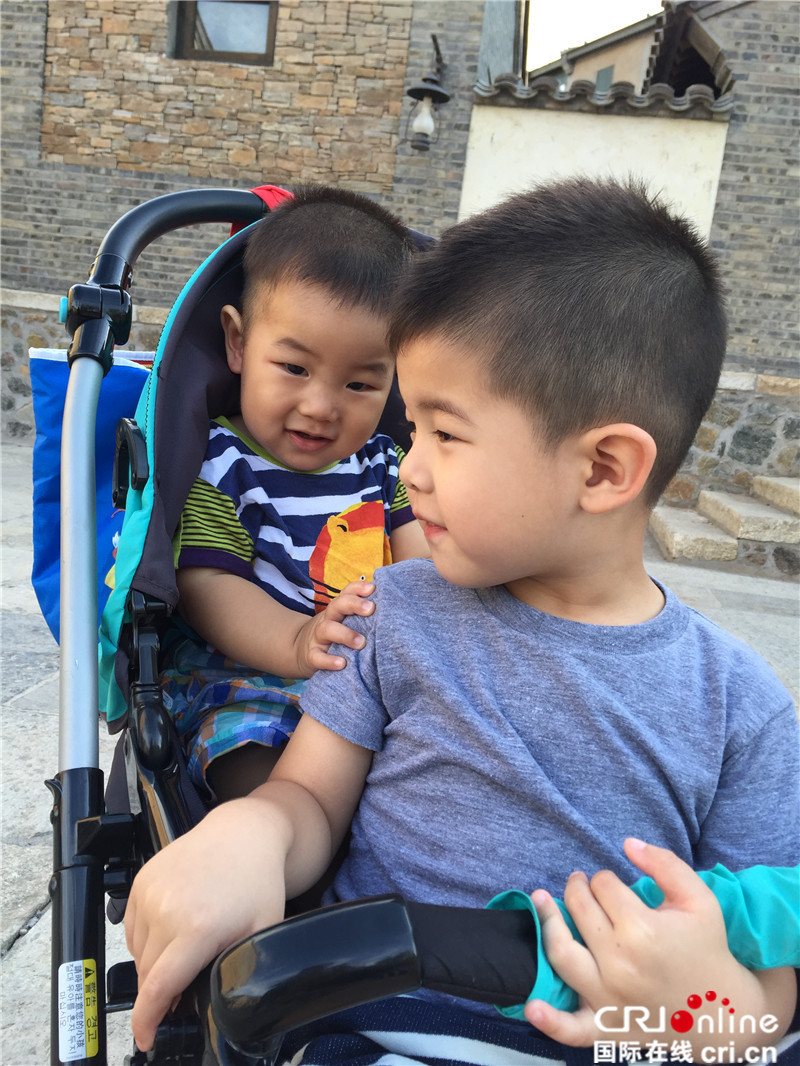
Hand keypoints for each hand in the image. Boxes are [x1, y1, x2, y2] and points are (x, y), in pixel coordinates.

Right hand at [125, 800, 287, 1051]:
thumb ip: (242, 972)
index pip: (158, 987)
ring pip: (138, 953)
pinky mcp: (141, 880)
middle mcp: (167, 909)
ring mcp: (150, 892)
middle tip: (185, 988)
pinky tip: (173, 929)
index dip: (148, 1020)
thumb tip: (227, 1008)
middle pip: (148, 974)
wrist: (244, 833)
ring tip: (186, 949)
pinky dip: (146, 940)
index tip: (148, 1038)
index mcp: (198, 928)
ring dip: (154, 964)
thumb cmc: (258, 882)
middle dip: (160, 992)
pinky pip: (132, 928)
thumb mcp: (262, 932)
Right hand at [294, 580, 374, 673]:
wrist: (302, 649)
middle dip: (353, 604)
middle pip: (337, 605)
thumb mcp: (347, 621)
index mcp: (339, 609)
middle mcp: (329, 619)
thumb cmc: (337, 634)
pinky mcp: (312, 656)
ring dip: (345, 634)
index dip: (358, 588)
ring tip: (361, 643)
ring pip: (326, 629)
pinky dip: (328, 660)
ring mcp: (318, 637)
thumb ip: (365, 617)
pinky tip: (342, 663)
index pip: (347, 592)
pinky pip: (317, 657)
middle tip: (371, 609)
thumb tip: (394, 608)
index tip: (373, 589)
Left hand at [523, 838, 755, 1050]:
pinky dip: (550, 1021)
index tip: (616, 887)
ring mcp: (609, 998)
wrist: (723, 1011)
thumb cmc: (707, 948)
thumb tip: (627, 843)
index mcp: (643, 930)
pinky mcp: (605, 1028)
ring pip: (561, 953)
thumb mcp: (698, 899)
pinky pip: (571, 1029)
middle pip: (580, 910)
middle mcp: (620, 963)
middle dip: (577, 889)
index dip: (606, 879)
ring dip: (547, 922)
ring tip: (542, 901)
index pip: (604, 886)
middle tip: (579, 883)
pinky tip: (532, 1007)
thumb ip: (664, 864)